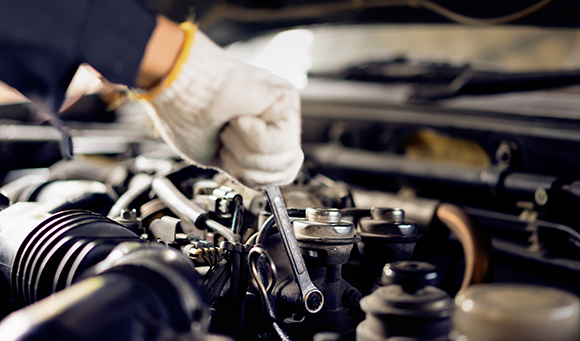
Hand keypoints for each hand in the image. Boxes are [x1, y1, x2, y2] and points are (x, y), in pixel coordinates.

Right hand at [146, 25, 302, 188]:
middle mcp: (277, 118)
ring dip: (247, 150)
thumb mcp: (221, 158)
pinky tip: (240, 117)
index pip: (280, 175)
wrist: (176, 87)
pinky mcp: (286, 98)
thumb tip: (268, 183)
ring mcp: (284, 108)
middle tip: (226, 138)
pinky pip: (281, 142)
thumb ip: (249, 169)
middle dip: (248, 165)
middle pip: (285, 171)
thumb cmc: (186, 115)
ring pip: (284, 159)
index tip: (226, 154)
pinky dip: (253, 137)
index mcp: (262, 132)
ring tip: (231, 125)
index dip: (252, 176)